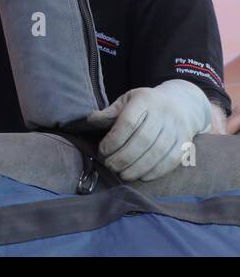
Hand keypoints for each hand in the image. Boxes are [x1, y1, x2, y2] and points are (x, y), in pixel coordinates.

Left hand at [86, 80, 213, 181]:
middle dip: (124, 157)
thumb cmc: (146, 105)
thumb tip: (90, 120)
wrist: (182, 104)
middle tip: (110, 166)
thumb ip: (110, 112)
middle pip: (143, 139)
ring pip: (158, 152)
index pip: (128, 122)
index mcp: (145, 100)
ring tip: (123, 175)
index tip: (103, 151)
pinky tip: (142, 176)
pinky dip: (157, 171)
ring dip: (138, 167)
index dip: (114, 140)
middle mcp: (164, 113)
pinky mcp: (186, 142)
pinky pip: (173, 160)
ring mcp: (178, 128)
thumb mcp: (127, 101)